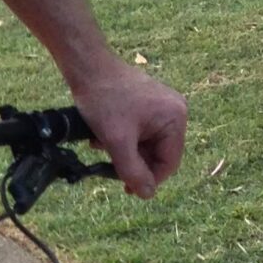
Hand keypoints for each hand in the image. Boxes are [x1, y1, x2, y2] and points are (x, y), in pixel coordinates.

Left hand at [66, 52, 187, 198]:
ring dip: (124, 152)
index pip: (169, 163)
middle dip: (133, 163)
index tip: (126, 189)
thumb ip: (132, 170)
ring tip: (103, 148)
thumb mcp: (117, 141)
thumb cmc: (104, 100)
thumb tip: (147, 194)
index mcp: (175, 119)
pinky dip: (122, 139)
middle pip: (158, 154)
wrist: (87, 67)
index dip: (149, 180)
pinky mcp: (147, 104)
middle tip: (110, 169)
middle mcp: (174, 111)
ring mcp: (161, 106)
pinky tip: (103, 137)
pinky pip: (139, 132)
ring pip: (146, 145)